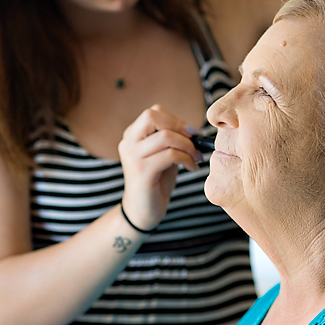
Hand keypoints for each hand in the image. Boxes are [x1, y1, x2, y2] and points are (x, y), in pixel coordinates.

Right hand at [118, 104, 201, 230]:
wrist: (143, 212)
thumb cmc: (156, 182)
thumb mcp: (163, 155)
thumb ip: (171, 139)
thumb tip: (194, 130)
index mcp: (131, 136)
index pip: (153, 112)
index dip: (176, 119)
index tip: (192, 134)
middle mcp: (128, 143)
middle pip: (152, 116)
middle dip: (179, 126)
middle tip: (195, 140)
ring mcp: (132, 157)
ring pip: (165, 136)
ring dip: (188, 146)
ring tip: (196, 158)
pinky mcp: (141, 171)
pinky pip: (170, 155)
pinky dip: (187, 159)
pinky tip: (192, 167)